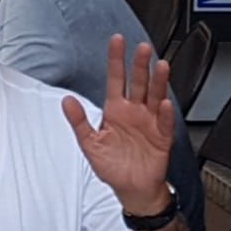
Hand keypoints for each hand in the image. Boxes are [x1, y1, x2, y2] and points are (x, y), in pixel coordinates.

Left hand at [63, 35, 174, 214]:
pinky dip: (164, 113)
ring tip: (160, 66)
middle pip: (138, 82)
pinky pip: (164, 122)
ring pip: (155, 96)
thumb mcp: (89, 144)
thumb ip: (78, 121)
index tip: (117, 41)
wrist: (133, 189)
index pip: (115, 78)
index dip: (116, 59)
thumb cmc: (113, 166)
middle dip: (140, 65)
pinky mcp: (162, 137)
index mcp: (115, 110)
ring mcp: (150, 122)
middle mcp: (134, 112)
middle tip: (142, 48)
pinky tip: (163, 103)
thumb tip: (66, 101)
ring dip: (158, 82)